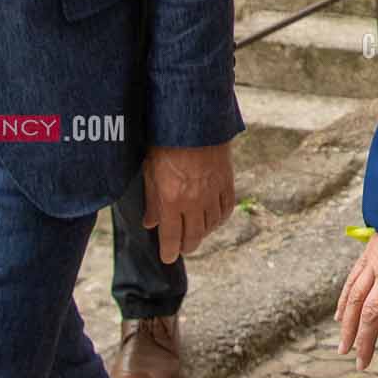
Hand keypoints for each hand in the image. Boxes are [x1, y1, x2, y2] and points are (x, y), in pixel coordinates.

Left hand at [141, 142, 235, 264]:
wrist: (195, 119)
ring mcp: (213, 192)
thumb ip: (152, 200)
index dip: (169, 251)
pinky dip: (219, 219)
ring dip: (202, 233)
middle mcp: (194, 200)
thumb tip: (150, 223)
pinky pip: (225, 209)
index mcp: (172, 198)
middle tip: (182, 249)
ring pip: (211, 225)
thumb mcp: (151, 170)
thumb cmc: (167, 142)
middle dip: (186, 246)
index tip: (167, 258)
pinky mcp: (226, 182)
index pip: (171, 236)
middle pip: (194, 235)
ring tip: (196, 234)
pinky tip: (213, 219)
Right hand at [336, 232, 377, 368]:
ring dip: (347, 327)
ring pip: (355, 300)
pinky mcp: (367, 255)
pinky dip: (344, 302)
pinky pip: (352, 281)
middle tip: (361, 364)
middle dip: (364, 343)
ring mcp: (376, 263)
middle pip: (372, 314)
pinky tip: (340, 318)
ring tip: (343, 348)